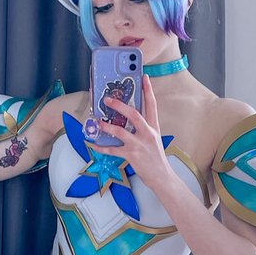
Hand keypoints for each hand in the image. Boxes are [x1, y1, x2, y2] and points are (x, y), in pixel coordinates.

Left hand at [98, 74, 172, 189]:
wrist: (162, 177)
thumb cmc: (155, 158)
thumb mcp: (153, 139)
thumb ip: (143, 128)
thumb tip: (126, 118)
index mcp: (154, 127)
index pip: (152, 105)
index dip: (148, 90)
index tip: (144, 77)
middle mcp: (147, 134)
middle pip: (134, 114)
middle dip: (119, 105)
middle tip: (107, 99)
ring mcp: (139, 145)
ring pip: (121, 132)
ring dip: (107, 126)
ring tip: (98, 122)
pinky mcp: (132, 156)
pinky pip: (113, 150)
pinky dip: (102, 148)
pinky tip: (93, 144)